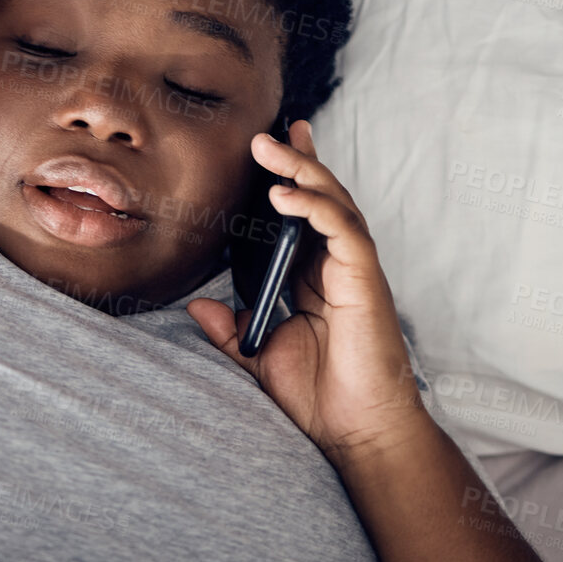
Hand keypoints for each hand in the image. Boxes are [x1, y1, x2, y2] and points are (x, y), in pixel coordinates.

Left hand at [186, 121, 431, 461]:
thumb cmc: (319, 396)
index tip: (267, 148)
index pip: (300, 217)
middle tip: (268, 131)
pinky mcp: (365, 279)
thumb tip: (198, 307)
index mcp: (313, 278)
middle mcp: (336, 266)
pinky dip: (315, 208)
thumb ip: (231, 330)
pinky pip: (343, 230)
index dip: (288, 180)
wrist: (355, 430)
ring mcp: (354, 270)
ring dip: (302, 171)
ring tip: (271, 146)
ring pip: (333, 204)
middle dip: (297, 160)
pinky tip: (286, 194)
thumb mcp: (259, 356)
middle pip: (319, 199)